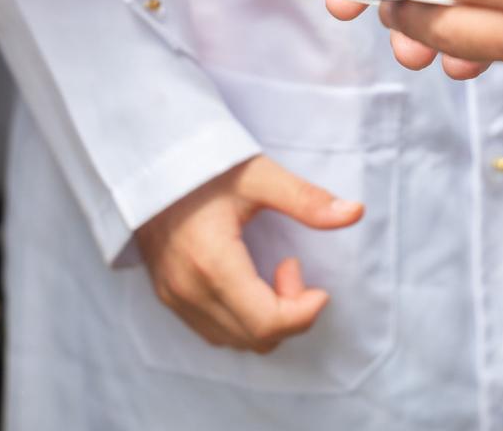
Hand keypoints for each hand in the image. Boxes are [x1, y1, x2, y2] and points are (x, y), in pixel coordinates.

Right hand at [135, 155, 363, 352]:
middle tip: (291, 265)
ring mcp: (174, 297)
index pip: (268, 323)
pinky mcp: (168, 297)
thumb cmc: (203, 166)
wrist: (147, 163)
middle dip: (289, 312)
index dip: (304, 312)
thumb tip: (355, 212)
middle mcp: (188, 290)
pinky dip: (243, 318)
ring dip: (266, 317)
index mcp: (212, 262)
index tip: (317, 283)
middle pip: (256, 338)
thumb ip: (306, 199)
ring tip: (270, 271)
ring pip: (235, 341)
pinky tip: (248, 281)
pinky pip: (214, 331)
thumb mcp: (258, 176)